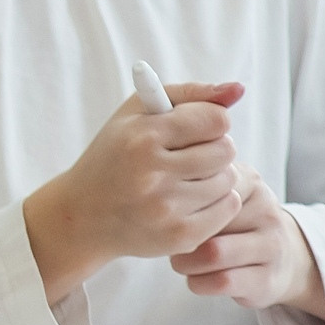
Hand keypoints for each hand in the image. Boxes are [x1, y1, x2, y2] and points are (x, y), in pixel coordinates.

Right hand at [22, 82, 245, 304]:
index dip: (209, 121)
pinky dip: (216, 202)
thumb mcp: (136, 113)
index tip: (194, 128)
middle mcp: (153, 172)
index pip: (215, 120)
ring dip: (214, 177)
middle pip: (226, 150)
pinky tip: (190, 200)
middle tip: (191, 154)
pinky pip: (228, 208)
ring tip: (185, 179)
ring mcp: (166, 207)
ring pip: (228, 180)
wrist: (85, 214)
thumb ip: (190, 95)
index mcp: (142, 137)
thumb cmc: (116, 154)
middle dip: (214, 149)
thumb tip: (239, 89)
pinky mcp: (180, 235)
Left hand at [172, 165, 324, 316]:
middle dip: (177, 234)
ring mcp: (271, 247)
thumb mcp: (221, 194)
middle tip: (166, 241)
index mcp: (251, 183)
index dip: (176, 200)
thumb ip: (195, 184)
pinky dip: (199, 282)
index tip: (162, 209)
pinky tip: (195, 279)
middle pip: (205, 220)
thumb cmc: (235, 222)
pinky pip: (222, 281)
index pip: (204, 186)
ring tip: (178, 260)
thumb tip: (154, 189)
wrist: (281, 259)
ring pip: (213, 253)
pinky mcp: (267, 280)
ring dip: (185, 261)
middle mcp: (267, 213)